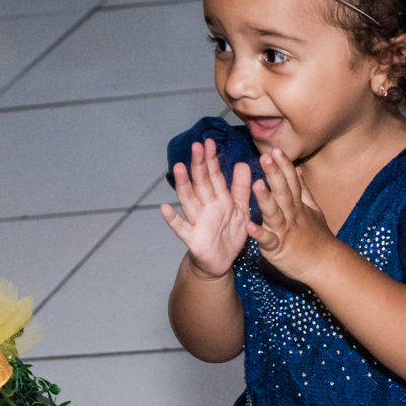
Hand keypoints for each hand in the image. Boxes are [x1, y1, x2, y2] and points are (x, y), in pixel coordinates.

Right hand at [160, 139, 251, 279]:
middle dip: (199, 165)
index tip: (209, 142)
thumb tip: (241, 163)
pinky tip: (164, 209)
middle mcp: (206, 206)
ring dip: (183, 185)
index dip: (211, 160)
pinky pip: (181, 228)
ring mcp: (197, 221)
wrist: (221, 263)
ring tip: (178, 168)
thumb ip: (241, 188)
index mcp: (219, 199)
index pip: (214, 175)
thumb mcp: (241, 210)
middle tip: (196, 146)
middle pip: (201, 183)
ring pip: (189, 200)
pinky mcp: (193, 238)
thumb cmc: (229, 234)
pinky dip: (173, 219)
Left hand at [248, 148, 336, 281]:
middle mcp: (291, 215)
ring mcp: (285, 231)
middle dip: (274, 174)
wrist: (325, 265)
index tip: (276, 150)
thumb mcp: (313, 210)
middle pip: (283, 192)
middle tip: (265, 157)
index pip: (291, 182)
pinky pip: (268, 240)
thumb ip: (303, 189)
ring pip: (274, 213)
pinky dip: (259, 234)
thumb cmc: (317, 237)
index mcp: (297, 205)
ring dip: (265, 199)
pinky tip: (249, 226)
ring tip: (256, 185)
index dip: (284, 166)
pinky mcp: (278, 249)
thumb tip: (298, 169)